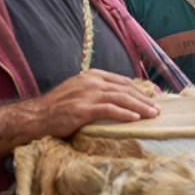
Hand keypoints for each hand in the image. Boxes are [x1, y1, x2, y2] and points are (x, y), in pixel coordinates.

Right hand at [22, 69, 160, 138]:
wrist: (37, 116)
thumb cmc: (57, 107)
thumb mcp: (78, 91)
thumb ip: (96, 91)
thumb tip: (118, 99)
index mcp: (91, 75)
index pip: (122, 81)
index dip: (139, 90)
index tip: (151, 98)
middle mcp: (91, 81)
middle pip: (125, 88)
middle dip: (144, 99)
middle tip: (157, 109)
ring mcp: (87, 94)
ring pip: (121, 98)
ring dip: (140, 107)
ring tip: (152, 115)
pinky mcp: (83, 109)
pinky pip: (110, 110)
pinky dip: (125, 114)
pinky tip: (135, 119)